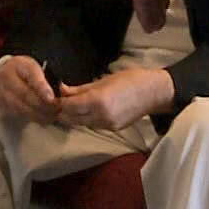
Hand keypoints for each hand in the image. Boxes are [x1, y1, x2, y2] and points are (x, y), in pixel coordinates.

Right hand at [0, 55, 60, 123]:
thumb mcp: (35, 67)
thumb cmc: (25, 71)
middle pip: (25, 94)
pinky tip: (43, 119)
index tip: (52, 98)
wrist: (3, 73)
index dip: (42, 88)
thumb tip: (61, 92)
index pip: (31, 75)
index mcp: (19, 64)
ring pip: (21, 107)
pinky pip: (18, 114)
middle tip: (57, 109)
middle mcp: (7, 77)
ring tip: (53, 116)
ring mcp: (2, 92)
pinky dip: (32, 118)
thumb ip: (46, 77)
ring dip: (39, 114)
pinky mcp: (1, 105)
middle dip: (43, 104)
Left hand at [57, 68, 173, 130]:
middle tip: (58, 101)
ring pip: (81, 123)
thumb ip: (81, 88)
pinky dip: (86, 118)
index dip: (59, 102)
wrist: (154, 93)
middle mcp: (101, 116)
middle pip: (72, 119)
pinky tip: (86, 110)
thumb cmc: (130, 79)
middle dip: (63, 112)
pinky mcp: (113, 129)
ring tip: (71, 104)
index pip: (69, 107)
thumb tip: (62, 90)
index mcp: (98, 101)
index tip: (55, 95)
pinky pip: (93, 125)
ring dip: (74, 116)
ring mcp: (107, 125)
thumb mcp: (103, 80)